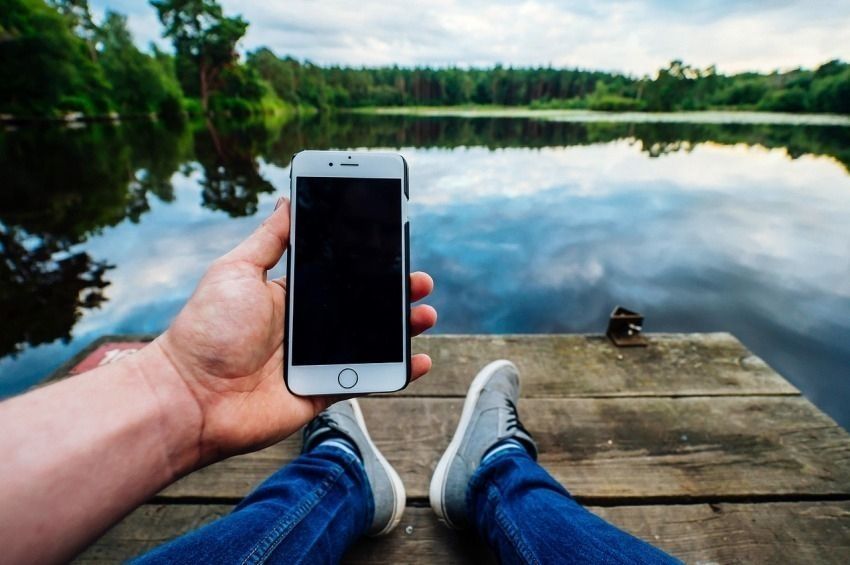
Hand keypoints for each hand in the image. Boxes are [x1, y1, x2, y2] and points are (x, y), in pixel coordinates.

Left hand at [155, 199, 436, 463]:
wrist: (190, 396)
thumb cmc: (208, 329)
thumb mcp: (236, 270)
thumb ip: (270, 240)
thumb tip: (287, 199)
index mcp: (289, 296)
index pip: (338, 275)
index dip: (367, 264)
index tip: (394, 248)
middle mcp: (306, 327)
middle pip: (362, 307)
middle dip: (394, 293)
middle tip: (419, 282)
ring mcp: (316, 361)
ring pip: (371, 342)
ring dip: (402, 329)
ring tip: (425, 315)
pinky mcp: (322, 391)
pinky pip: (367, 380)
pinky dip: (396, 373)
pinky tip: (418, 360)